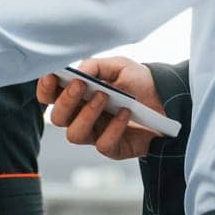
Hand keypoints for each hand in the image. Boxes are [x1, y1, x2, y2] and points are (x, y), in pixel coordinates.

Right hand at [35, 56, 162, 160]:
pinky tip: (125, 113)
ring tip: (105, 97)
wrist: (169, 99)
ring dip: (87, 115)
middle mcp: (81, 116)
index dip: (45, 89)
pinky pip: (103, 144)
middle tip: (81, 85)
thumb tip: (76, 72)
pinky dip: (113, 128)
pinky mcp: (112, 148)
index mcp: (78, 95)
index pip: (50, 96)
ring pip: (74, 134)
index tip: (52, 77)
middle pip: (57, 118)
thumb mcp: (118, 66)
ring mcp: (95, 133)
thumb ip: (95, 67)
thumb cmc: (138, 82)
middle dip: (66, 101)